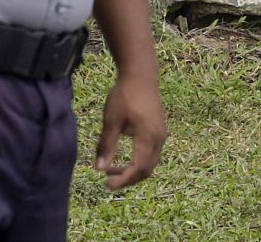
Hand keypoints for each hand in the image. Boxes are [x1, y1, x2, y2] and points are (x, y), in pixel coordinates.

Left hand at [93, 74, 166, 189]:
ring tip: (111, 169)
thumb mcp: (111, 121)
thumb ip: (106, 146)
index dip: (123, 180)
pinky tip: (124, 157)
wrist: (140, 75)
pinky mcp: (159, 130)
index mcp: (147, 137)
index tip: (106, 185)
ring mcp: (161, 134)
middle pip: (146, 170)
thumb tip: (99, 169)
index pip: (138, 169)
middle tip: (107, 180)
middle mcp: (158, 138)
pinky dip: (138, 161)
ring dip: (133, 170)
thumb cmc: (124, 95)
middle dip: (127, 179)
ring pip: (150, 163)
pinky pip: (152, 154)